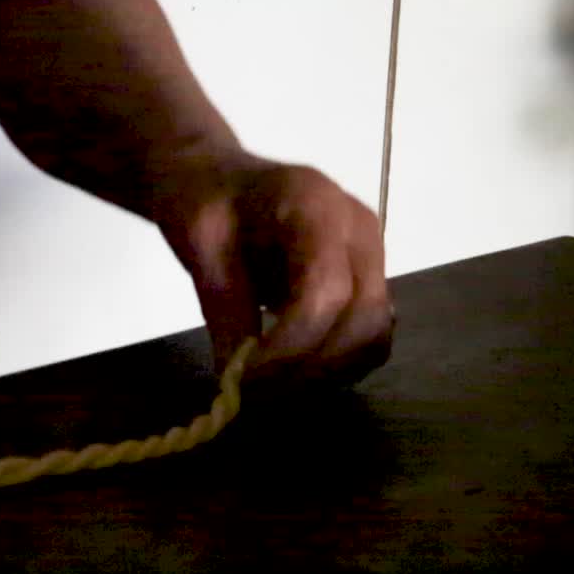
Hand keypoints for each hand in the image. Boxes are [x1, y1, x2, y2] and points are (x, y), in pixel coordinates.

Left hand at [152, 150, 394, 387]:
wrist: (218, 177)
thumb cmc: (203, 199)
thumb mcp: (198, 247)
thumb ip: (223, 309)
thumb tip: (235, 382)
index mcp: (316, 207)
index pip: (325, 291)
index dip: (291, 346)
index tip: (246, 380)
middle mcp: (359, 231)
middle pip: (364, 320)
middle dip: (311, 368)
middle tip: (256, 396)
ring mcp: (371, 256)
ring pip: (375, 336)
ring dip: (327, 375)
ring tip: (270, 389)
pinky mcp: (367, 281)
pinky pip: (368, 338)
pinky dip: (335, 366)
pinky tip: (290, 373)